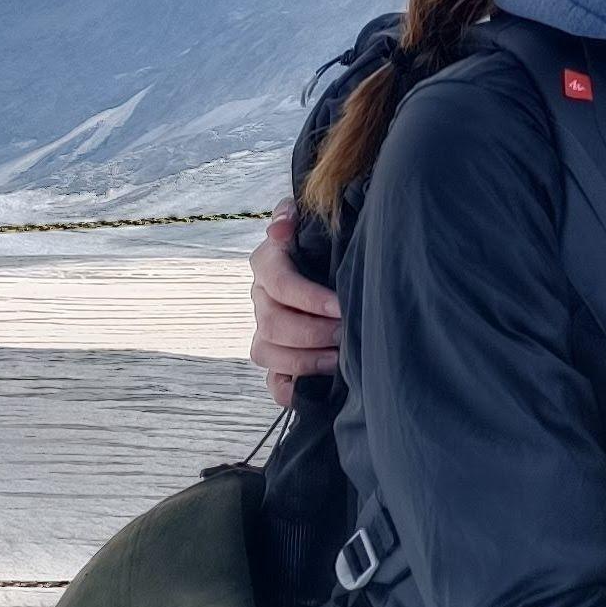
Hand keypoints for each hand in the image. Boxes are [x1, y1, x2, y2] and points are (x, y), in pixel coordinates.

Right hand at [248, 204, 340, 404]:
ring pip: (267, 353)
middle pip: (272, 323)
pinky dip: (290, 390)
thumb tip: (282, 226)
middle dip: (312, 332)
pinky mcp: (276, 361)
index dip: (308, 298)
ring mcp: (265, 332)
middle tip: (345, 333)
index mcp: (267, 264)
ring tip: (339, 360)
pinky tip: (314, 388)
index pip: (279, 283)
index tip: (340, 306)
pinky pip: (273, 383)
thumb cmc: (322, 243)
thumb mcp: (309, 222)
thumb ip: (292, 216)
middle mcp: (260, 299)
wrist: (328, 264)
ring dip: (304, 360)